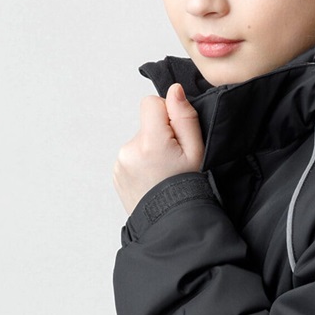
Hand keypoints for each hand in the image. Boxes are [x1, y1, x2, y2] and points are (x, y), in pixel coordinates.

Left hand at [114, 83, 204, 216]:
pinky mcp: (117, 173)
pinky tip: (154, 180)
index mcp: (149, 142)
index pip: (151, 103)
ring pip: (140, 141)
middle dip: (161, 136)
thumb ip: (185, 117)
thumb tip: (173, 90)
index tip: (177, 136)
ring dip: (151, 151)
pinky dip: (143, 164)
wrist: (172, 223)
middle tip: (174, 161)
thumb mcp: (197, 151)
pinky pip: (132, 156)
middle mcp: (129, 150)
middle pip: (146, 124)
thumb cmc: (188, 189)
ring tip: (164, 173)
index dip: (168, 114)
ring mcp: (120, 163)